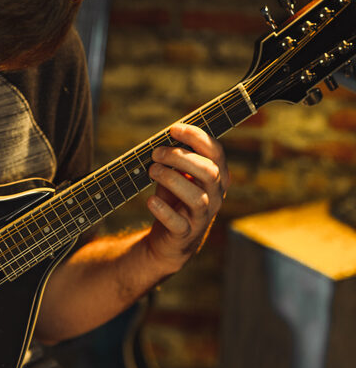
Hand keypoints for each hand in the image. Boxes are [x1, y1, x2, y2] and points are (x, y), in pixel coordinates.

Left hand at [145, 123, 228, 274]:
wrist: (170, 238)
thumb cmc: (175, 199)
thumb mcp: (178, 175)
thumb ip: (177, 157)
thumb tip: (165, 135)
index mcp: (217, 177)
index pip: (216, 152)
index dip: (196, 137)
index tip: (174, 129)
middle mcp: (215, 196)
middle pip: (209, 172)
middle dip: (180, 157)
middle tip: (156, 153)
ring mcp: (202, 216)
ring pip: (196, 197)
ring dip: (171, 179)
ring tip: (152, 171)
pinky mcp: (185, 234)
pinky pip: (178, 223)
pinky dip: (163, 210)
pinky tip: (151, 200)